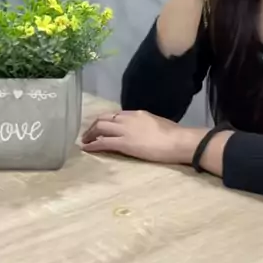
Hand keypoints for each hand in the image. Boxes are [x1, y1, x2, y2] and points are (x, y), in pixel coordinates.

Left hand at [80, 109, 204, 164]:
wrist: (177, 141)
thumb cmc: (173, 134)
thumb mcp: (156, 123)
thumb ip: (145, 124)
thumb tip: (141, 129)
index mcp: (137, 113)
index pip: (116, 115)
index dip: (106, 121)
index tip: (101, 127)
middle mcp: (128, 119)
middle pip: (104, 118)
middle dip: (94, 126)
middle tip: (88, 134)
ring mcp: (125, 130)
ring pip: (101, 127)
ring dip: (90, 134)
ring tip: (85, 141)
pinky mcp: (124, 143)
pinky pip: (104, 142)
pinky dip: (93, 145)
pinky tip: (87, 149)